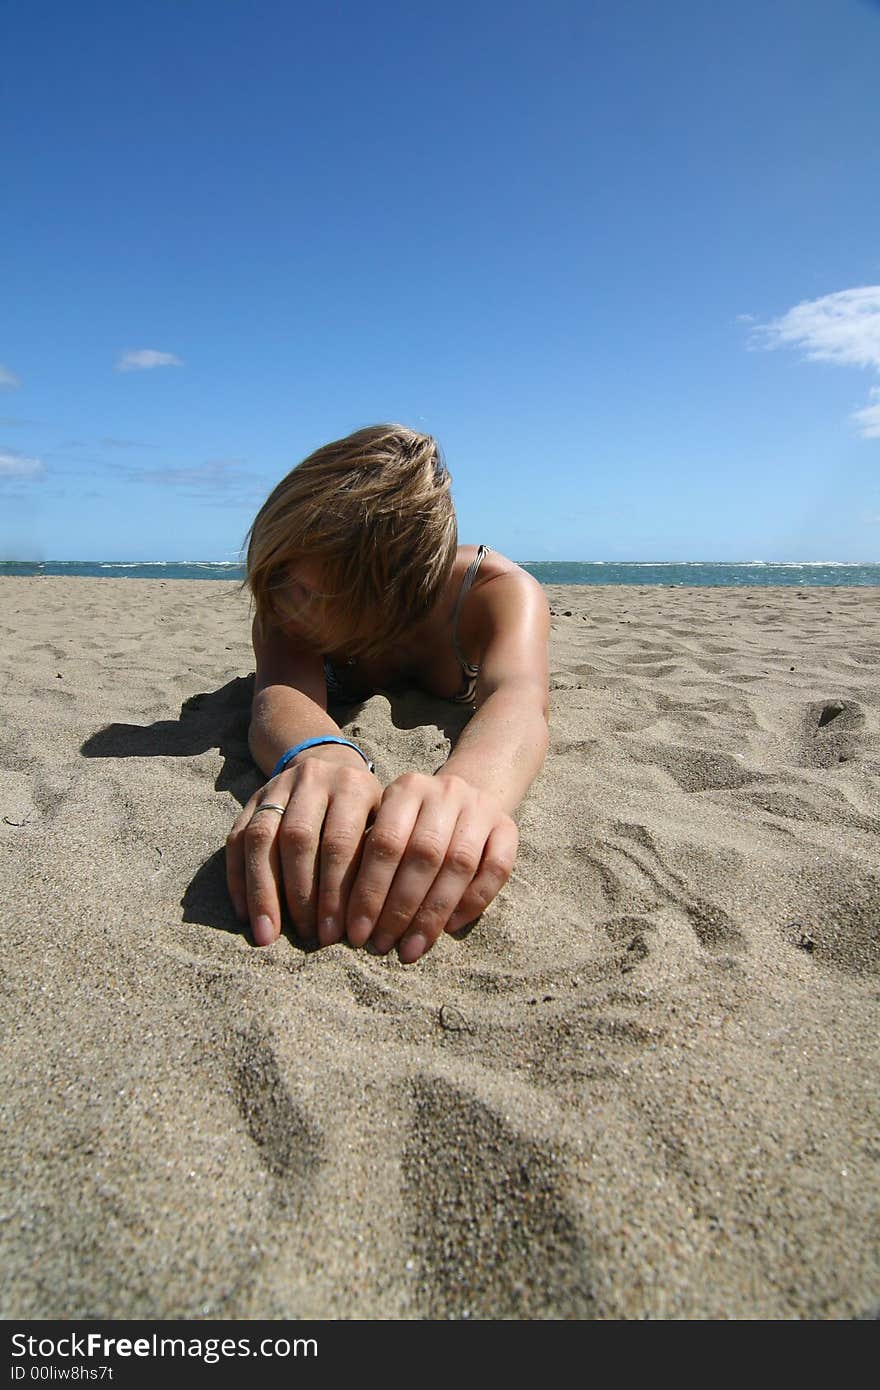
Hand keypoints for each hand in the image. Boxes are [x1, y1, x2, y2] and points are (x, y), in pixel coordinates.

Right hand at [226, 754, 381, 946]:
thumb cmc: (365, 811)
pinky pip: (237, 839)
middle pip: (299, 839)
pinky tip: (244, 913)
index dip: (336, 891)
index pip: (341, 842)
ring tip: (267, 934)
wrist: (331, 765)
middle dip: (300, 895)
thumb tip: (364, 919)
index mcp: (353, 786)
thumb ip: (374, 859)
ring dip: (263, 891)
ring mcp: (279, 786)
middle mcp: (314, 780)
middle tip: (305, 936)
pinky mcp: (252, 798)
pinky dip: (239, 879)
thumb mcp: (382, 823)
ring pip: (262, 838)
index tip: (334, 934)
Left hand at [345, 772, 517, 963]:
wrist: (468, 793)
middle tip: (383, 944)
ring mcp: (481, 807)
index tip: (358, 932)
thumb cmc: (413, 823)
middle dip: (399, 907)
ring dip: (433, 913)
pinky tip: (449, 928)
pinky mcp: (509, 826)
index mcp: (407, 788)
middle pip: (423, 855)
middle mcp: (445, 791)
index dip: (370, 891)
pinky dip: (473, 902)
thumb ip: (370, 859)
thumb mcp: (387, 824)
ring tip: (411, 947)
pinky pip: (497, 870)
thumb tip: (351, 918)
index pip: (385, 842)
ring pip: (459, 864)